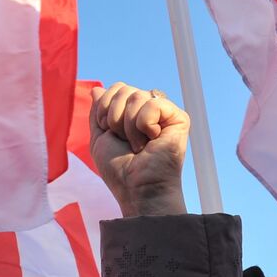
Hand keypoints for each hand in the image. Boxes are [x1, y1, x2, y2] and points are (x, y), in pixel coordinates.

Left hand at [89, 82, 187, 216]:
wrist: (136, 188)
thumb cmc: (119, 170)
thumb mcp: (99, 138)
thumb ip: (98, 112)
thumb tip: (97, 88)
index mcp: (132, 113)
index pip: (117, 88)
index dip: (104, 108)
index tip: (109, 133)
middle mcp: (149, 110)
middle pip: (124, 89)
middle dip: (115, 117)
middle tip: (125, 142)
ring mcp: (165, 114)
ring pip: (137, 95)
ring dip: (129, 126)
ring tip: (138, 146)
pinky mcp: (179, 118)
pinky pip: (153, 103)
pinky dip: (144, 124)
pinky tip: (153, 141)